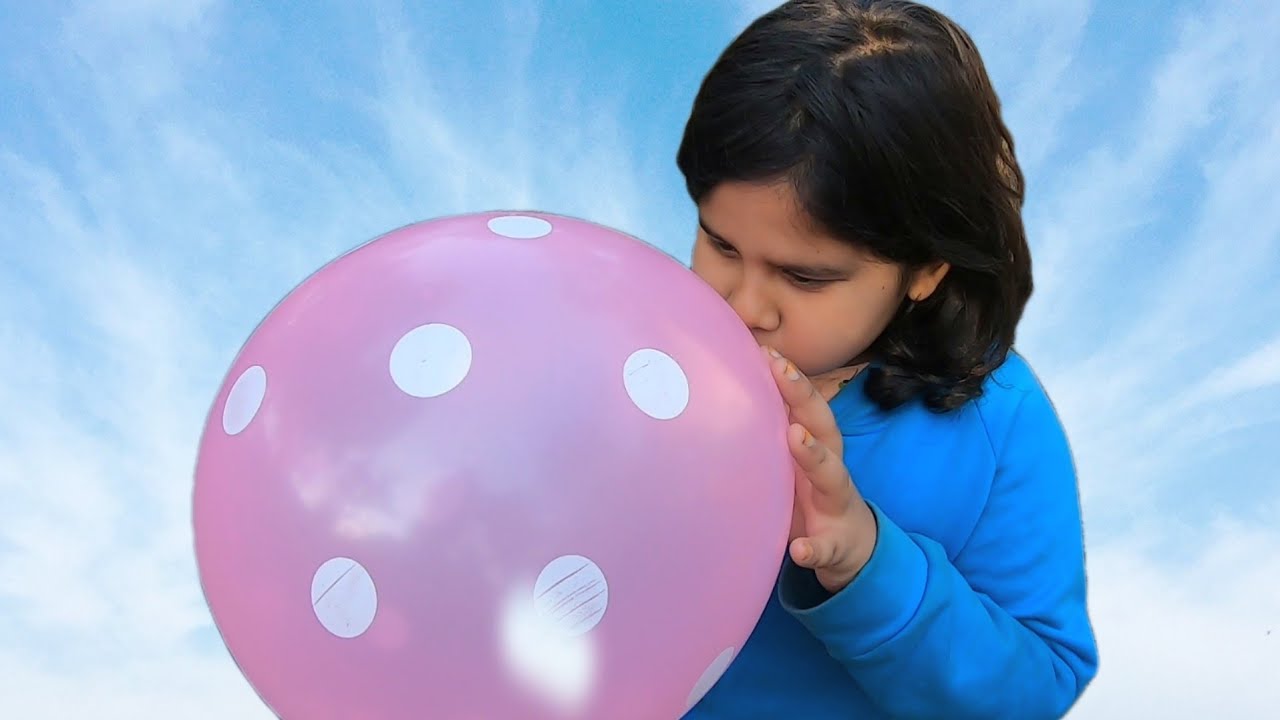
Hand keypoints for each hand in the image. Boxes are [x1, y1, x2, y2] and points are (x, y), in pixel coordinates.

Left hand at [763, 346, 877, 593]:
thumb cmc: (812, 496)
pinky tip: (800, 549)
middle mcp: (830, 469)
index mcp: (818, 448)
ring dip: (815, 456)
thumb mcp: (794, 463)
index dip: (789, 379)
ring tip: (796, 438)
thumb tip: (724, 399)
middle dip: (804, 398)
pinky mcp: (835, 545)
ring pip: (832, 477)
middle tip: (781, 371)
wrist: (851, 548)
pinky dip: (814, 548)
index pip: (805, 406)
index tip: (766, 352)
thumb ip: (771, 434)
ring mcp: (835, 505)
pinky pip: (824, 547)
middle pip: (823, 426)